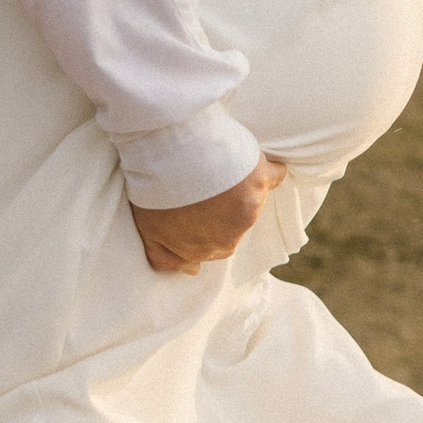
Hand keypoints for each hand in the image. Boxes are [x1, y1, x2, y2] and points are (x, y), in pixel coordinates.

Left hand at [131, 150, 287, 275]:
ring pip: (252, 200)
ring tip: (215, 168)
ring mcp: (249, 208)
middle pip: (234, 225)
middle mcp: (230, 236)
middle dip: (223, 208)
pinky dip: (269, 171)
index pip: (215, 244)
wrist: (166, 150)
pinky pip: (275, 177)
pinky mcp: (261, 179)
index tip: (196, 203)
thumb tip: (193, 271)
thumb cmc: (153, 189)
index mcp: (205, 249)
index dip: (205, 222)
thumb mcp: (148, 230)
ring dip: (239, 187)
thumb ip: (167, 257)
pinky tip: (252, 162)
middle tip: (202, 184)